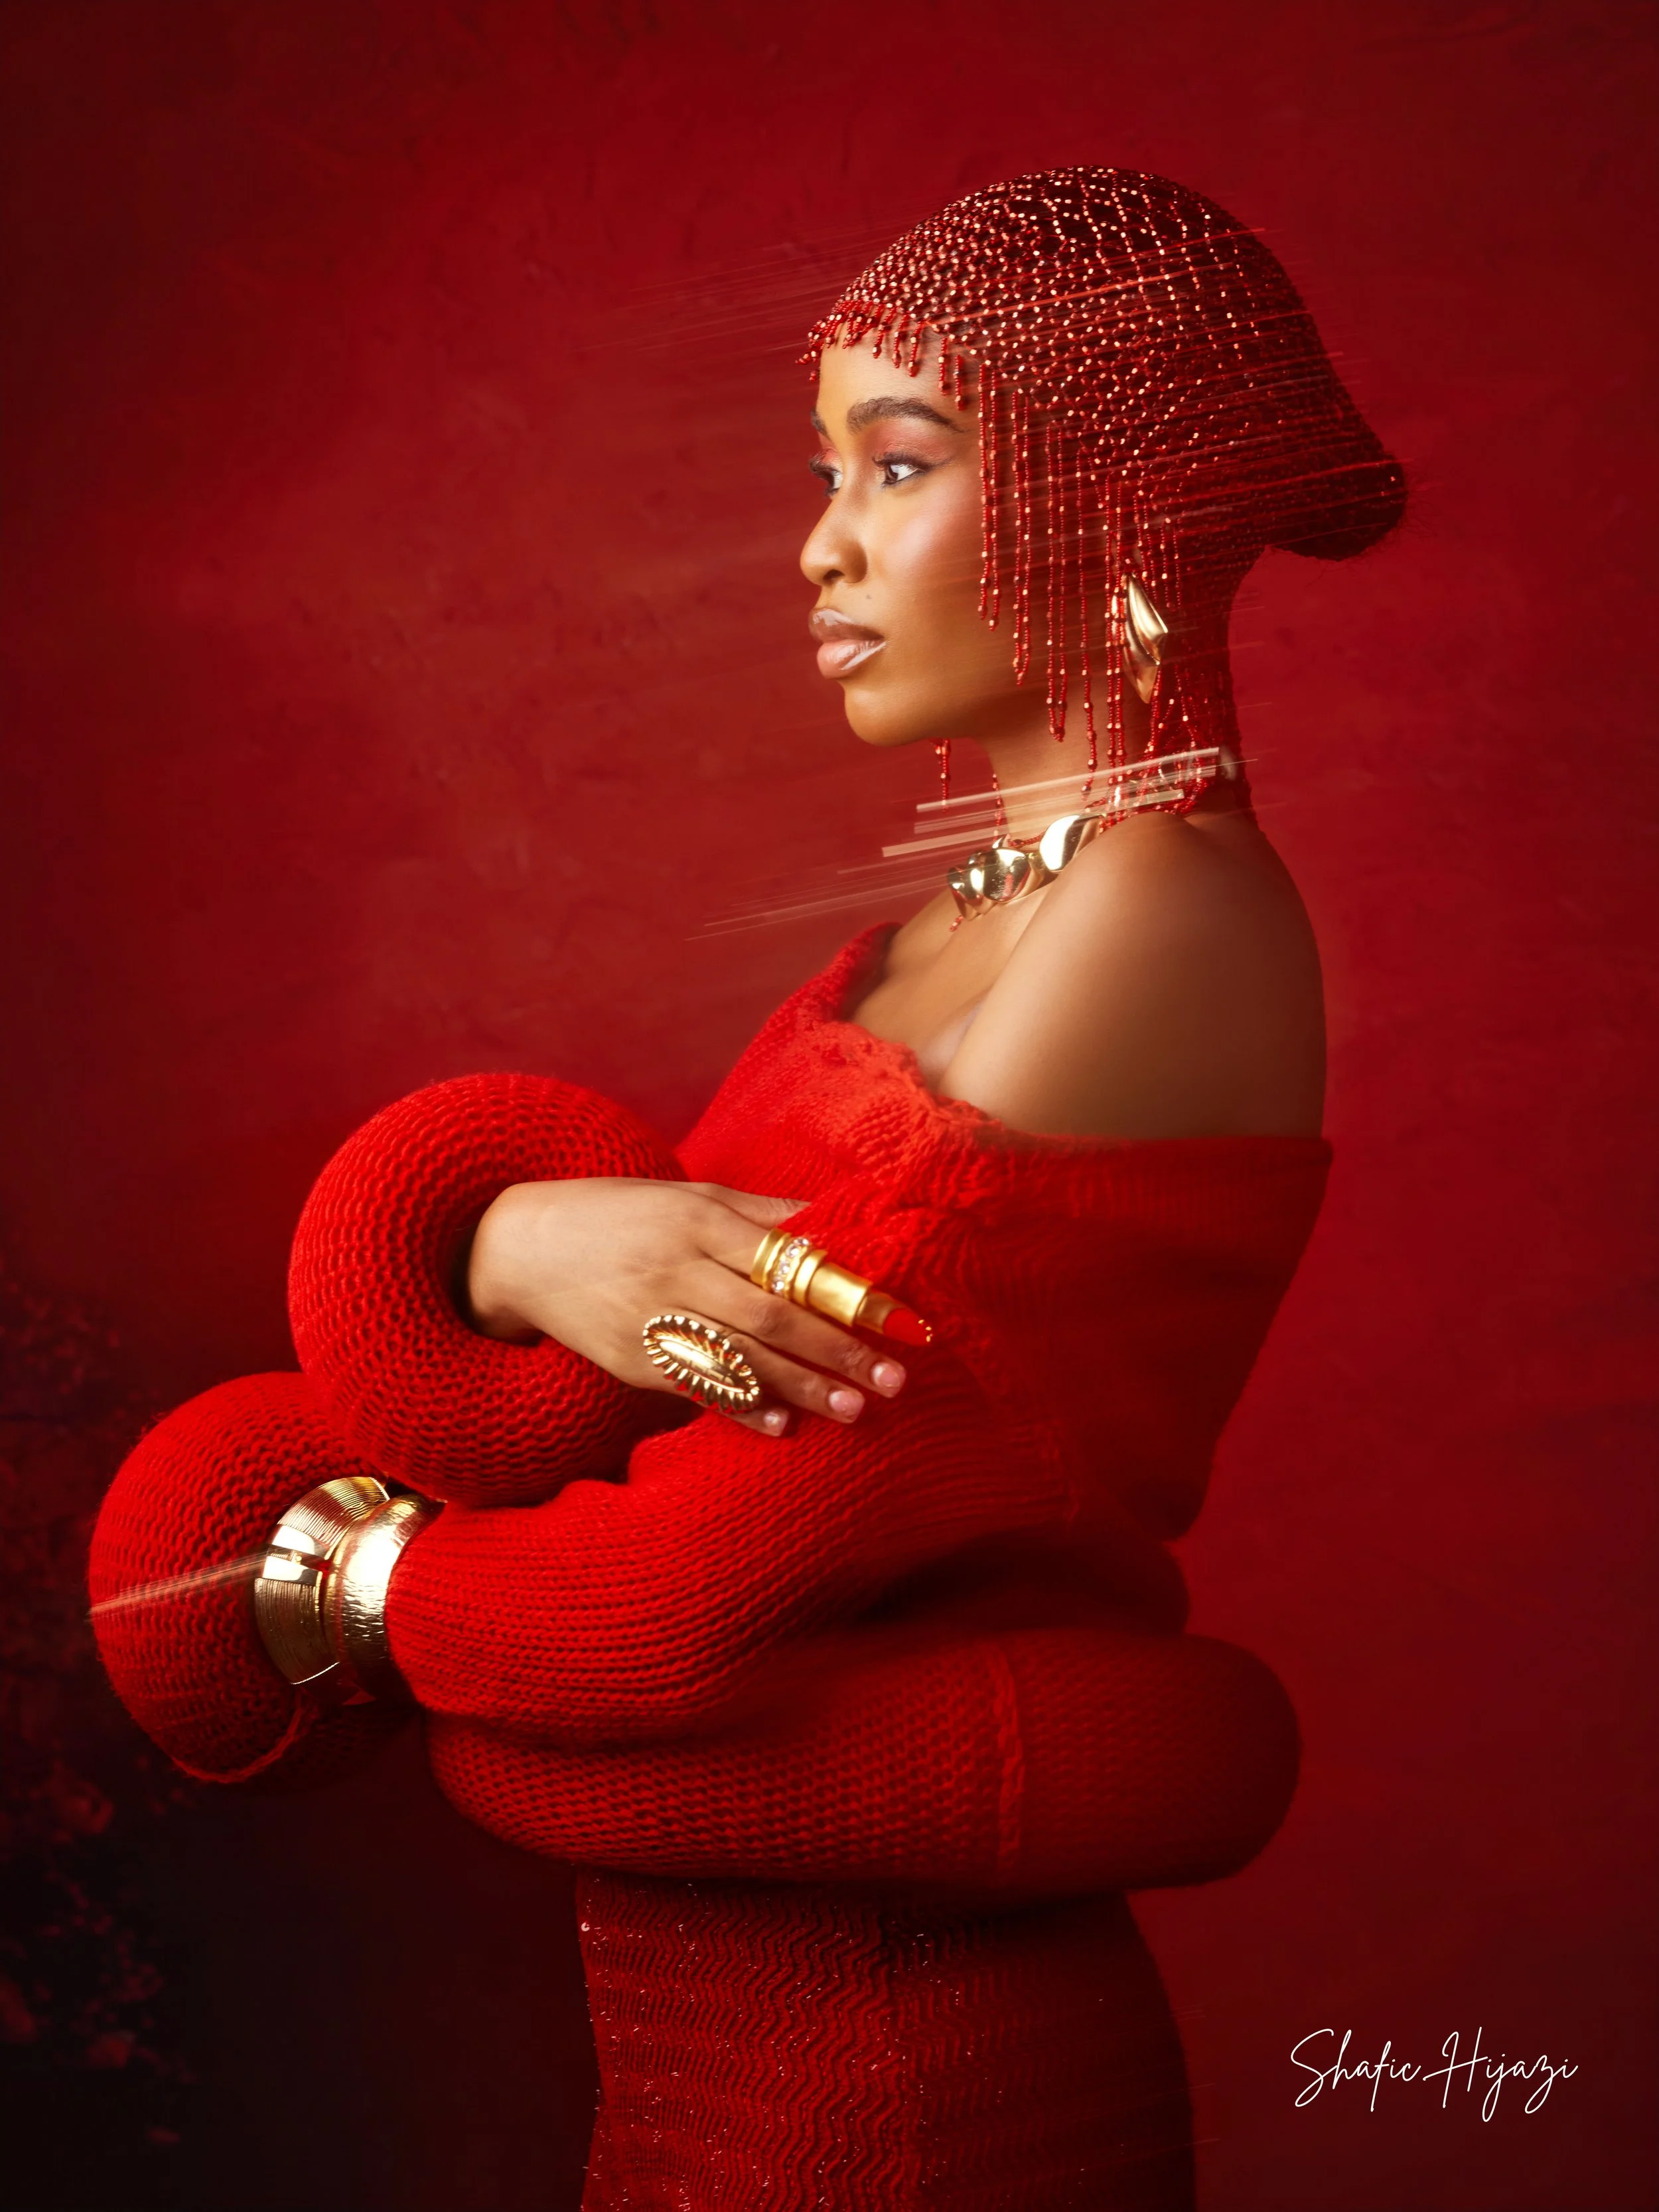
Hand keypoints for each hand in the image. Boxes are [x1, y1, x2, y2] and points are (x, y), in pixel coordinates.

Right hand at [465, 1179, 908, 1435]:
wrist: (522, 1248)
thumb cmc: (621, 1214)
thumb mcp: (687, 1197)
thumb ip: (759, 1214)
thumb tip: (832, 1224)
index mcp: (700, 1221)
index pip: (790, 1259)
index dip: (850, 1291)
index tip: (902, 1318)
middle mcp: (677, 1269)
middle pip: (772, 1315)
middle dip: (837, 1348)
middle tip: (894, 1376)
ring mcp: (651, 1319)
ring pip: (738, 1357)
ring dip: (801, 1385)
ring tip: (855, 1407)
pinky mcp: (631, 1359)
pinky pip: (695, 1387)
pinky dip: (740, 1406)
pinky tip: (781, 1424)